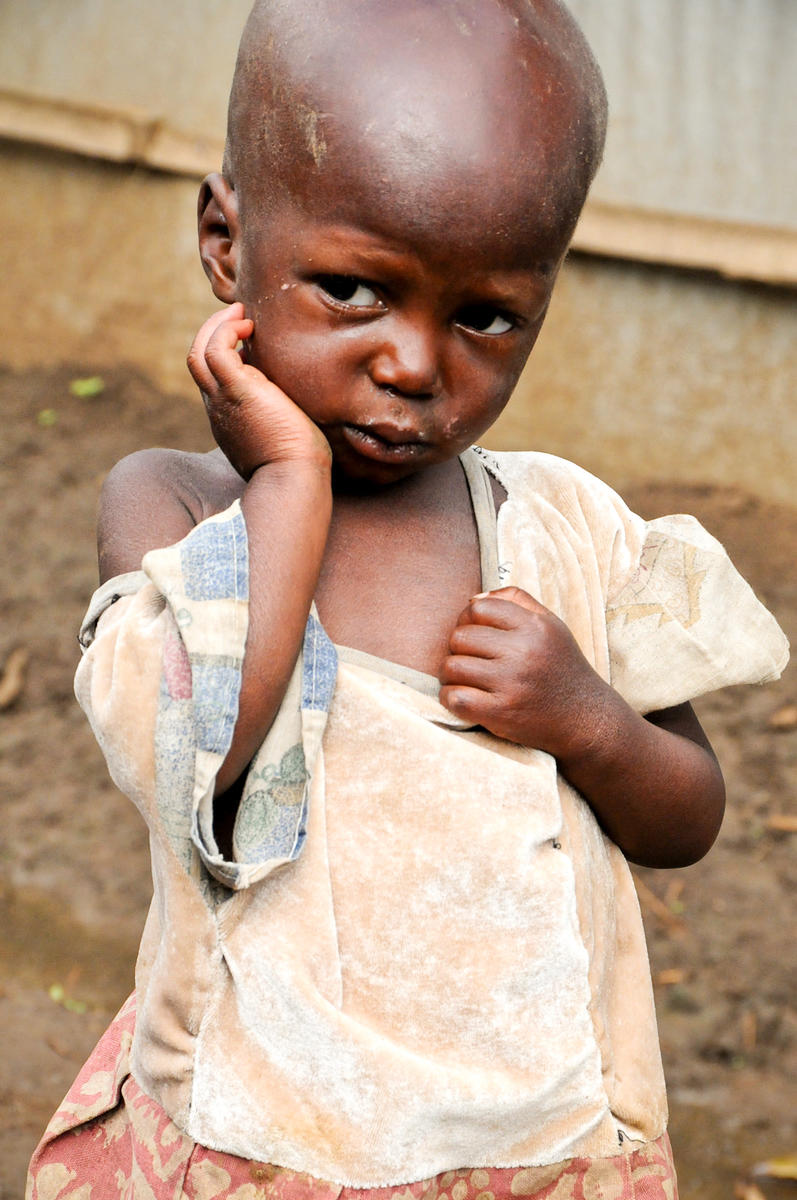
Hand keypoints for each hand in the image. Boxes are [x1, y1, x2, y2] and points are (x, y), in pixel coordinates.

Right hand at [187, 304, 330, 478]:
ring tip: (242, 314)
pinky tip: (249, 326)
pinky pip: (215, 350)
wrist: (293, 480)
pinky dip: (226, 331)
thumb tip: (296, 411)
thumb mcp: (282, 438)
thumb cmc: (298, 467)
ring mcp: (223, 399)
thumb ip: (279, 420)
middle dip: (214, 333)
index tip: (247, 342)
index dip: (225, 356)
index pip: (215, 380)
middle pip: (198, 362)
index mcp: (229, 419)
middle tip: (239, 317)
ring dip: (217, 327)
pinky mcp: (236, 390)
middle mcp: (219, 408)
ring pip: (199, 352)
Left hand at [439, 586, 609, 757]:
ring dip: (450, 674)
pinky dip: (449, 698)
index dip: (466, 620)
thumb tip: (472, 599)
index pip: (478, 608)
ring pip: (452, 667)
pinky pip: (455, 698)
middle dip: (456, 648)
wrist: (585, 718)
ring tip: (463, 679)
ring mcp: (512, 683)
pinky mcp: (501, 713)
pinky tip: (462, 698)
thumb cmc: (560, 667)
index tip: (473, 634)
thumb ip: (516, 601)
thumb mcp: (550, 625)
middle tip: (468, 659)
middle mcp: (524, 652)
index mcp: (534, 627)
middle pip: (460, 637)